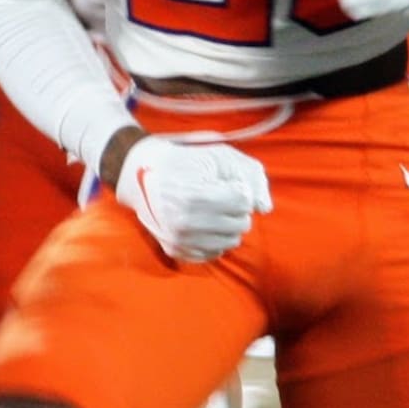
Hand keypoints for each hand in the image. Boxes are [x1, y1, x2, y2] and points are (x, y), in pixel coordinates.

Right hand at [115, 136, 272, 262]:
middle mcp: (185, 224)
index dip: (240, 188)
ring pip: (231, 241)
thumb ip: (250, 174)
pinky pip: (215, 252)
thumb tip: (265, 208)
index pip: (243, 201)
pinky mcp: (176, 251)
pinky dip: (216, 237)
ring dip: (228, 223)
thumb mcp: (219, 155)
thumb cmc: (185, 161)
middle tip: (219, 193)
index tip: (226, 181)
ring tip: (212, 207)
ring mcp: (179, 240)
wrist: (142, 173)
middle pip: (241, 223)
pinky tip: (204, 221)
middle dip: (237, 207)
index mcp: (195, 196)